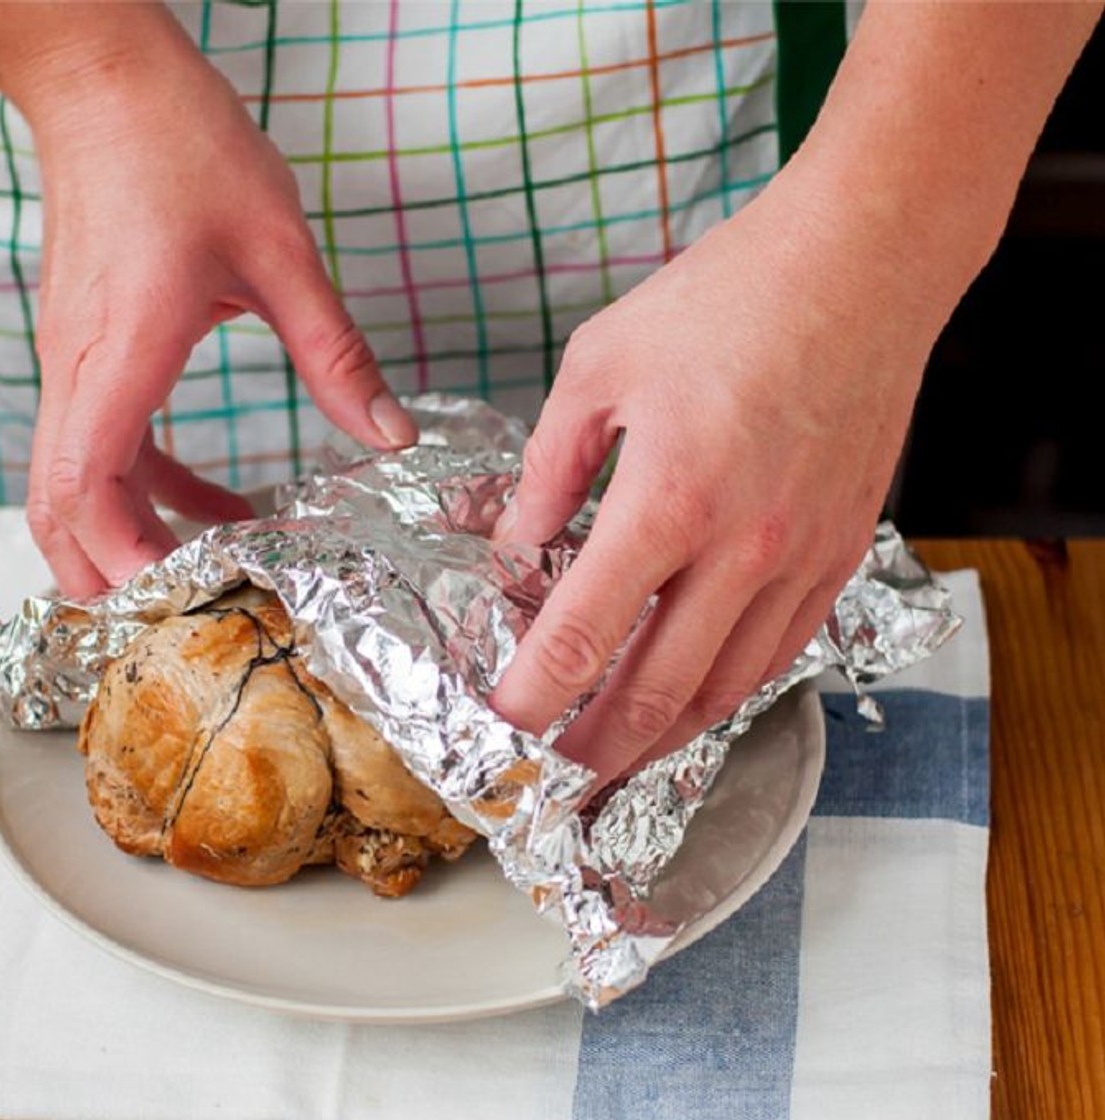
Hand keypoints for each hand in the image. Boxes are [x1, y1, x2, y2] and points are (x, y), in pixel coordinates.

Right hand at [11, 13, 414, 595]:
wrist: (105, 81)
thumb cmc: (182, 146)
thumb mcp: (280, 252)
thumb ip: (334, 351)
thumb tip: (388, 435)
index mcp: (121, 351)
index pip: (82, 485)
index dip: (116, 557)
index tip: (175, 600)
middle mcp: (79, 368)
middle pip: (55, 506)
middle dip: (104, 574)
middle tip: (182, 621)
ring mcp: (73, 361)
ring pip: (70, 483)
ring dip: (128, 538)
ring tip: (209, 575)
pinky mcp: (84, 349)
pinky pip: (99, 444)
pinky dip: (147, 490)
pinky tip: (217, 501)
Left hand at [490, 170, 947, 786]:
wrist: (863, 266)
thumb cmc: (728, 299)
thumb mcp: (598, 364)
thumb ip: (549, 465)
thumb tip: (518, 540)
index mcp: (667, 500)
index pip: (583, 634)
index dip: (533, 697)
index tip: (502, 729)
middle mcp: (742, 549)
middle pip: (657, 689)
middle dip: (595, 748)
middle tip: (553, 778)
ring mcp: (802, 559)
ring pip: (726, 687)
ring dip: (665, 736)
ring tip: (618, 758)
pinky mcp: (841, 552)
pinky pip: (781, 651)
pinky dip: (730, 690)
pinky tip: (696, 699)